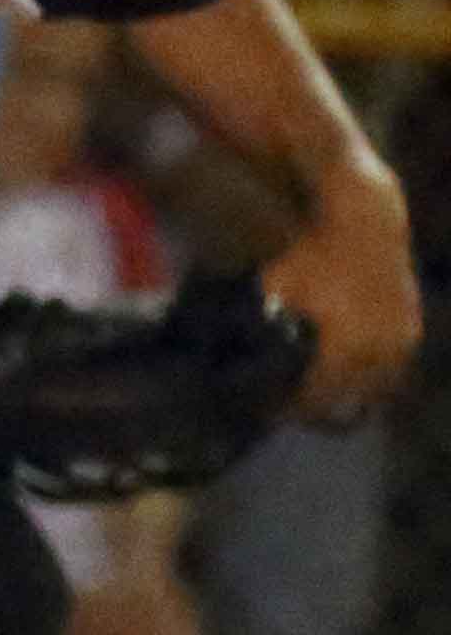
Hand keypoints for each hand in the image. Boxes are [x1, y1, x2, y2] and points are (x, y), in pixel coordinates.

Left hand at [263, 154, 419, 421]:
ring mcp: (399, 342)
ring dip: (348, 398)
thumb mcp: (274, 286)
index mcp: (345, 344)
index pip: (319, 395)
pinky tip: (347, 380)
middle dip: (320, 410)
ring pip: (375, 389)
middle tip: (292, 412)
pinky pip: (391, 370)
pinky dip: (369, 379)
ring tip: (319, 402)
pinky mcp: (409, 331)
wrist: (363, 222)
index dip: (294, 408)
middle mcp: (379, 349)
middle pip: (348, 399)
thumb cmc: (310, 252)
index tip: (271, 412)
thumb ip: (258, 321)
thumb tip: (225, 349)